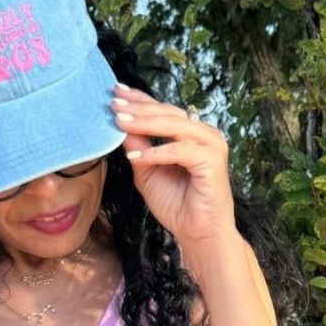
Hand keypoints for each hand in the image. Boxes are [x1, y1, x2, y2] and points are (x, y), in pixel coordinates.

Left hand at [110, 83, 235, 244]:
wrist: (198, 234)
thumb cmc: (177, 205)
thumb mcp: (147, 173)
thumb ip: (137, 149)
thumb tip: (119, 126)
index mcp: (189, 134)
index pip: (162, 110)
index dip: (140, 100)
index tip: (115, 92)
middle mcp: (203, 134)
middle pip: (167, 113)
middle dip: (138, 108)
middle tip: (113, 103)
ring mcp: (211, 145)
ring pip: (174, 126)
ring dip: (145, 123)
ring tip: (119, 122)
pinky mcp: (213, 160)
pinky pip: (180, 151)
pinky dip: (157, 153)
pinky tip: (136, 157)